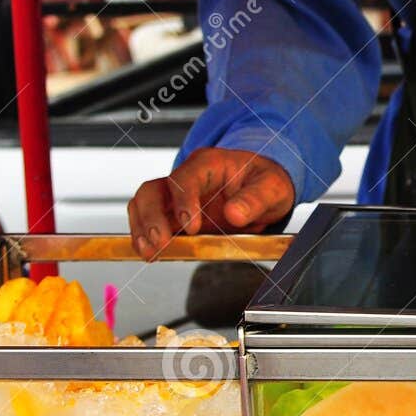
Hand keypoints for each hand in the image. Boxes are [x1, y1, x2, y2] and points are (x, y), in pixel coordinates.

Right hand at [128, 147, 295, 258]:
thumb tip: (235, 214)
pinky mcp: (176, 215)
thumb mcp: (272, 187)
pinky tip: (149, 252)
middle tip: (160, 242)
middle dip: (152, 217)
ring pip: (145, 204)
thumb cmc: (265, 182)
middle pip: (154, 190)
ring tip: (149, 252)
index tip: (191, 227)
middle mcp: (187, 177)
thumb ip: (256, 199)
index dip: (184, 203)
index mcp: (208, 163)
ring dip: (142, 228)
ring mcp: (178, 196)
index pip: (185, 179)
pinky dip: (145, 236)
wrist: (263, 188)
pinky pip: (152, 221)